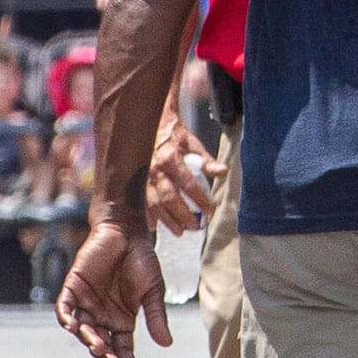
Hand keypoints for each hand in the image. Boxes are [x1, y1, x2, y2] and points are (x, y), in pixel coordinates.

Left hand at [55, 221, 171, 357]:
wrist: (127, 233)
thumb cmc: (143, 261)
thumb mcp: (153, 291)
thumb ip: (155, 316)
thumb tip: (167, 344)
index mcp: (122, 320)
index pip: (122, 347)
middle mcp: (102, 317)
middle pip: (101, 343)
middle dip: (107, 356)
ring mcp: (86, 304)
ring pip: (83, 330)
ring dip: (89, 340)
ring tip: (99, 347)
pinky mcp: (73, 290)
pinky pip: (65, 309)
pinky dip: (66, 318)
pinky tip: (73, 327)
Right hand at [146, 110, 212, 233]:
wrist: (148, 126)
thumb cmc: (173, 135)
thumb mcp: (192, 143)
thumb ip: (206, 160)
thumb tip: (222, 172)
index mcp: (170, 158)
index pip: (188, 184)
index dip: (200, 199)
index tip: (210, 209)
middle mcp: (154, 170)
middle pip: (169, 198)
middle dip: (183, 214)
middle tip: (195, 226)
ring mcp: (142, 177)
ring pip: (154, 204)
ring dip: (167, 220)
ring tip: (179, 231)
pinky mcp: (135, 182)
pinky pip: (140, 203)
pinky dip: (147, 216)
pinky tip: (154, 226)